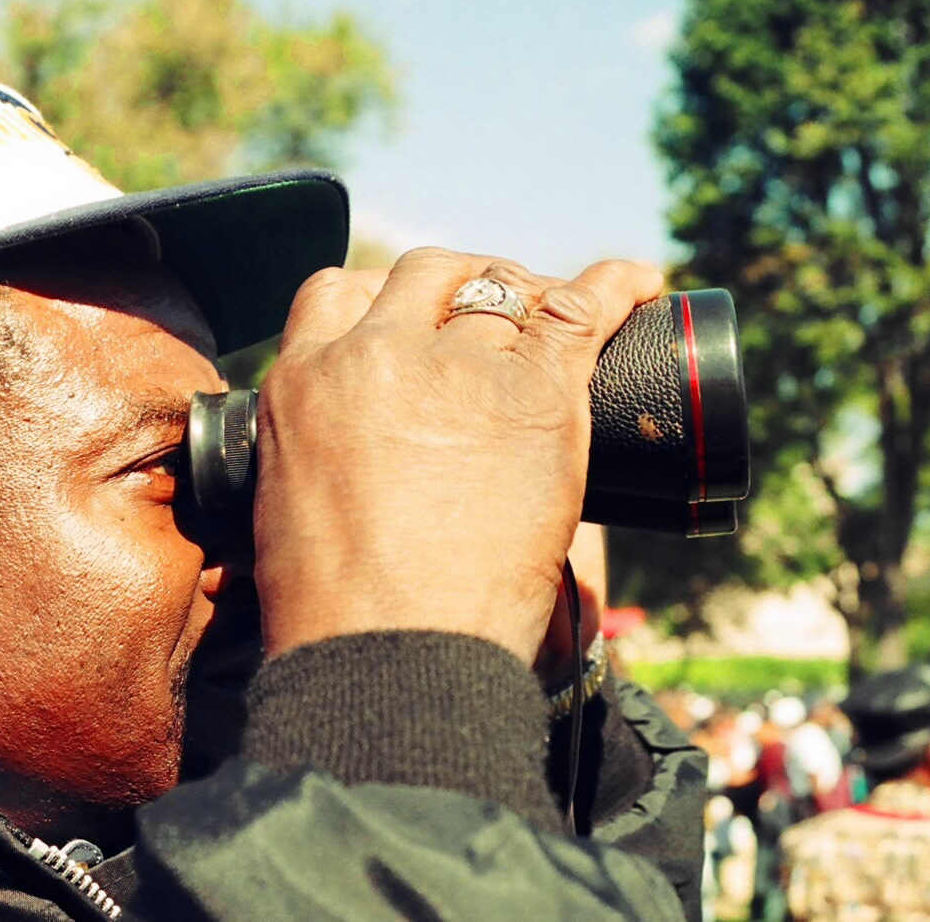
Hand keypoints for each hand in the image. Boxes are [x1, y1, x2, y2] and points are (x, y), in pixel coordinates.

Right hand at [251, 251, 661, 665]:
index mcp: (302, 381)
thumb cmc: (334, 612)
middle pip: (426, 274)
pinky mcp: (534, 395)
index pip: (340, 292)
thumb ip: (318, 459)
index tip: (411, 315)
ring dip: (531, 297)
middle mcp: (375, 355)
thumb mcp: (288, 507)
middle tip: (492, 315)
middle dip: (461, 285)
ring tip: (558, 316)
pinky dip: (617, 288)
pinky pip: (580, 310)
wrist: (390, 655)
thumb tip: (350, 463)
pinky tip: (640, 284)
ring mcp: (455, 369)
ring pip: (502, 293)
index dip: (384, 297)